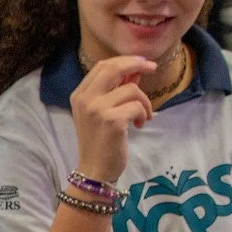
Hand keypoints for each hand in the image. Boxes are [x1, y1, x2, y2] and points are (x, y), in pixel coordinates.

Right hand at [68, 55, 156, 183]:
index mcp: (79, 94)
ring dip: (144, 101)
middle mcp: (85, 99)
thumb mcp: (103, 112)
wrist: (94, 170)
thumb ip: (116, 90)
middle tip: (152, 68)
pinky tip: (140, 125)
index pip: (102, 66)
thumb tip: (135, 71)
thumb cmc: (100, 141)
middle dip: (136, 64)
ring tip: (143, 115)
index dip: (124, 61)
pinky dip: (144, 114)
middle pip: (113, 68)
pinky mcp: (111, 121)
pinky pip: (137, 106)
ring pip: (131, 89)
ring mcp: (96, 109)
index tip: (142, 63)